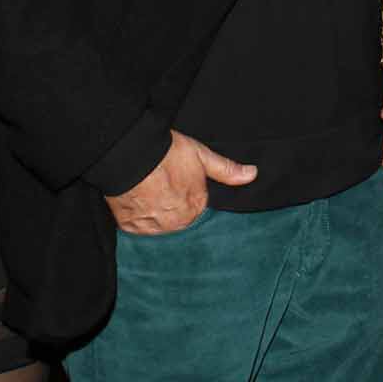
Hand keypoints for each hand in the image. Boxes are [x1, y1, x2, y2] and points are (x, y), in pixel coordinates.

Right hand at [105, 130, 255, 234]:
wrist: (130, 154)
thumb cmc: (166, 153)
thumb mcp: (202, 156)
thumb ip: (227, 170)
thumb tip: (252, 174)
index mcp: (195, 208)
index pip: (197, 210)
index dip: (189, 197)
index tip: (180, 188)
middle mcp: (176, 223)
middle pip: (179, 220)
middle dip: (174, 208)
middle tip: (163, 188)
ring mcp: (152, 227)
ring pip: (159, 226)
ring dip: (156, 215)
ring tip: (150, 194)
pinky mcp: (130, 227)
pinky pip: (138, 228)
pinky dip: (138, 218)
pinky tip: (138, 202)